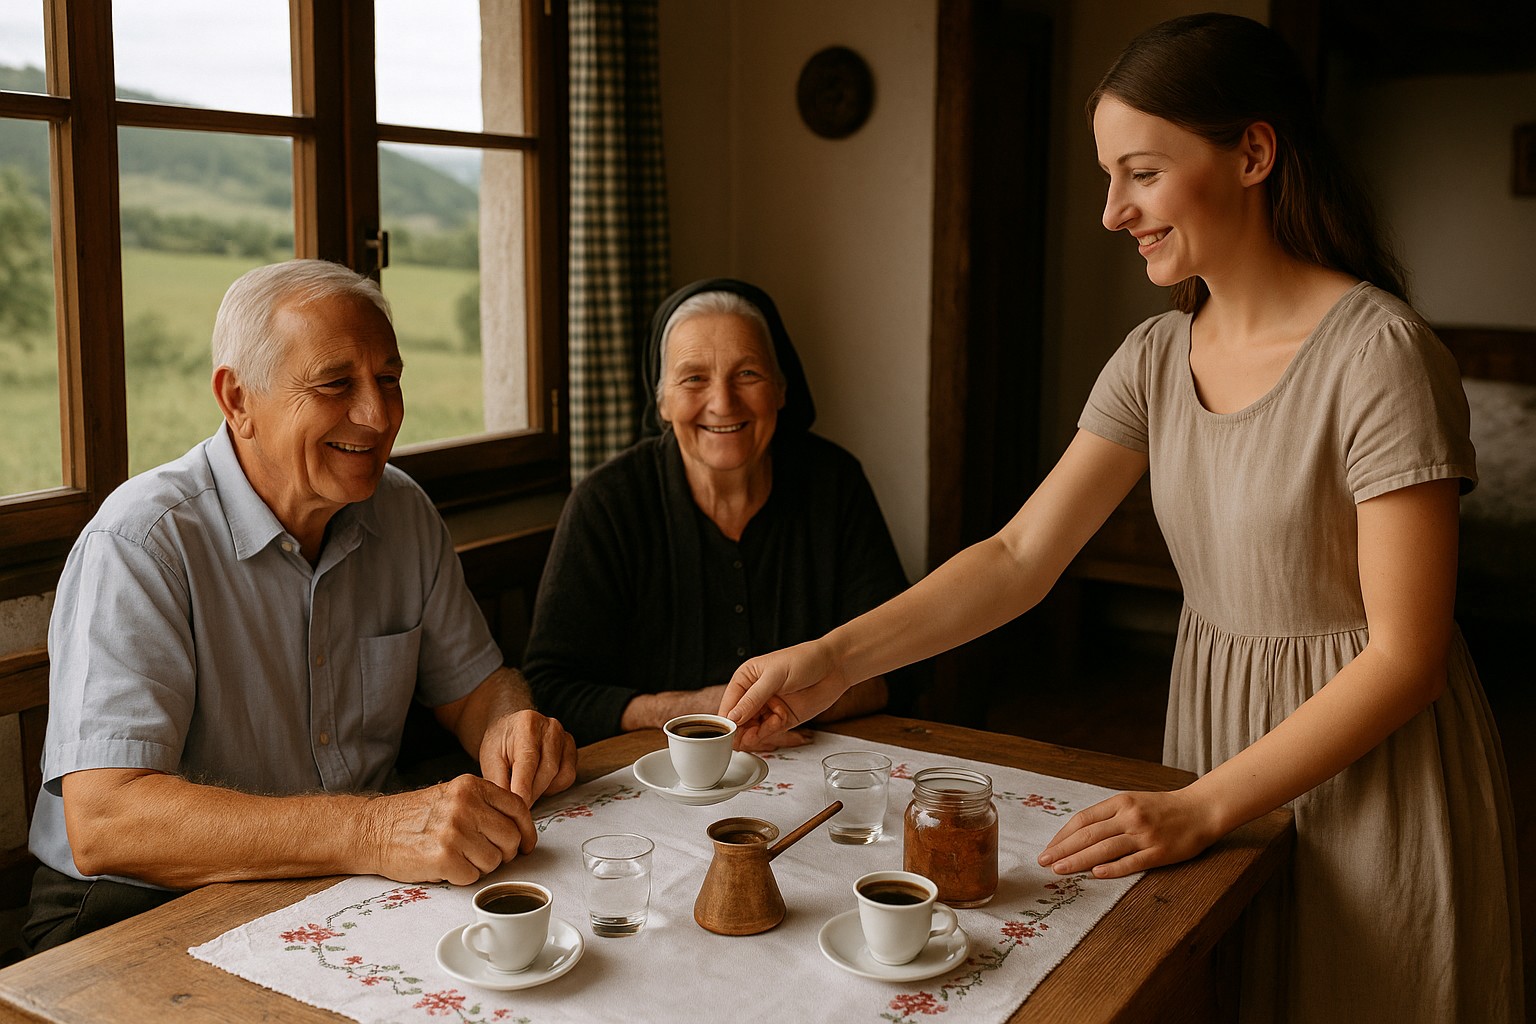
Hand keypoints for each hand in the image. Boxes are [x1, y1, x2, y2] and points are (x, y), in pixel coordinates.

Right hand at [362, 775, 535, 885]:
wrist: (372, 830)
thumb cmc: (413, 817)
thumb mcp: (452, 796)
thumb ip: (483, 806)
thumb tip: (519, 830)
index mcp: (471, 786)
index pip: (518, 808)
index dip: (527, 831)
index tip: (526, 844)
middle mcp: (466, 805)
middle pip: (511, 838)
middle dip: (504, 853)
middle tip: (484, 855)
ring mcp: (455, 831)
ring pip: (495, 861)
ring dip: (481, 867)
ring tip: (459, 858)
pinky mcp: (444, 858)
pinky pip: (473, 877)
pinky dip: (462, 878)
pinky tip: (446, 867)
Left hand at [477, 709, 577, 805]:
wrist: (511, 728)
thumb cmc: (499, 744)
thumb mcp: (491, 761)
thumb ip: (499, 782)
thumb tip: (510, 807)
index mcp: (527, 726)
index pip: (529, 762)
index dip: (524, 788)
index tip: (520, 808)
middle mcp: (550, 728)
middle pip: (548, 771)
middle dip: (533, 793)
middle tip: (519, 804)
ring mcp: (564, 737)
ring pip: (561, 775)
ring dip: (543, 790)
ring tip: (526, 789)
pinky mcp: (571, 747)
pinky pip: (568, 775)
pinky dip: (554, 785)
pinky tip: (539, 781)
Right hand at [719, 640, 850, 749]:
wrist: (835, 667)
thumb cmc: (804, 660)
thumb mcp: (774, 676)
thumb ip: (753, 699)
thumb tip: (733, 717)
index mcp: (746, 679)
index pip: (729, 703)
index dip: (727, 719)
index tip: (727, 732)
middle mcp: (754, 695)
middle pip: (738, 720)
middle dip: (739, 731)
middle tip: (740, 740)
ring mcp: (768, 708)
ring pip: (751, 729)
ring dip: (752, 735)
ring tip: (755, 736)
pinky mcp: (782, 719)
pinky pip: (768, 732)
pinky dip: (768, 733)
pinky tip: (773, 726)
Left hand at [1036, 788, 1223, 878]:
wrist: (1201, 810)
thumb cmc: (1163, 808)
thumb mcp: (1132, 802)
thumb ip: (1108, 816)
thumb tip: (1078, 834)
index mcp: (1120, 802)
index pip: (1083, 819)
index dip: (1062, 836)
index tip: (1048, 849)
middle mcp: (1130, 816)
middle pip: (1088, 834)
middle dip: (1063, 850)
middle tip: (1044, 862)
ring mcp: (1144, 835)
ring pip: (1104, 849)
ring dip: (1078, 861)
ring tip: (1059, 871)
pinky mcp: (1159, 852)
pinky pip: (1131, 862)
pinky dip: (1112, 868)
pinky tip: (1095, 875)